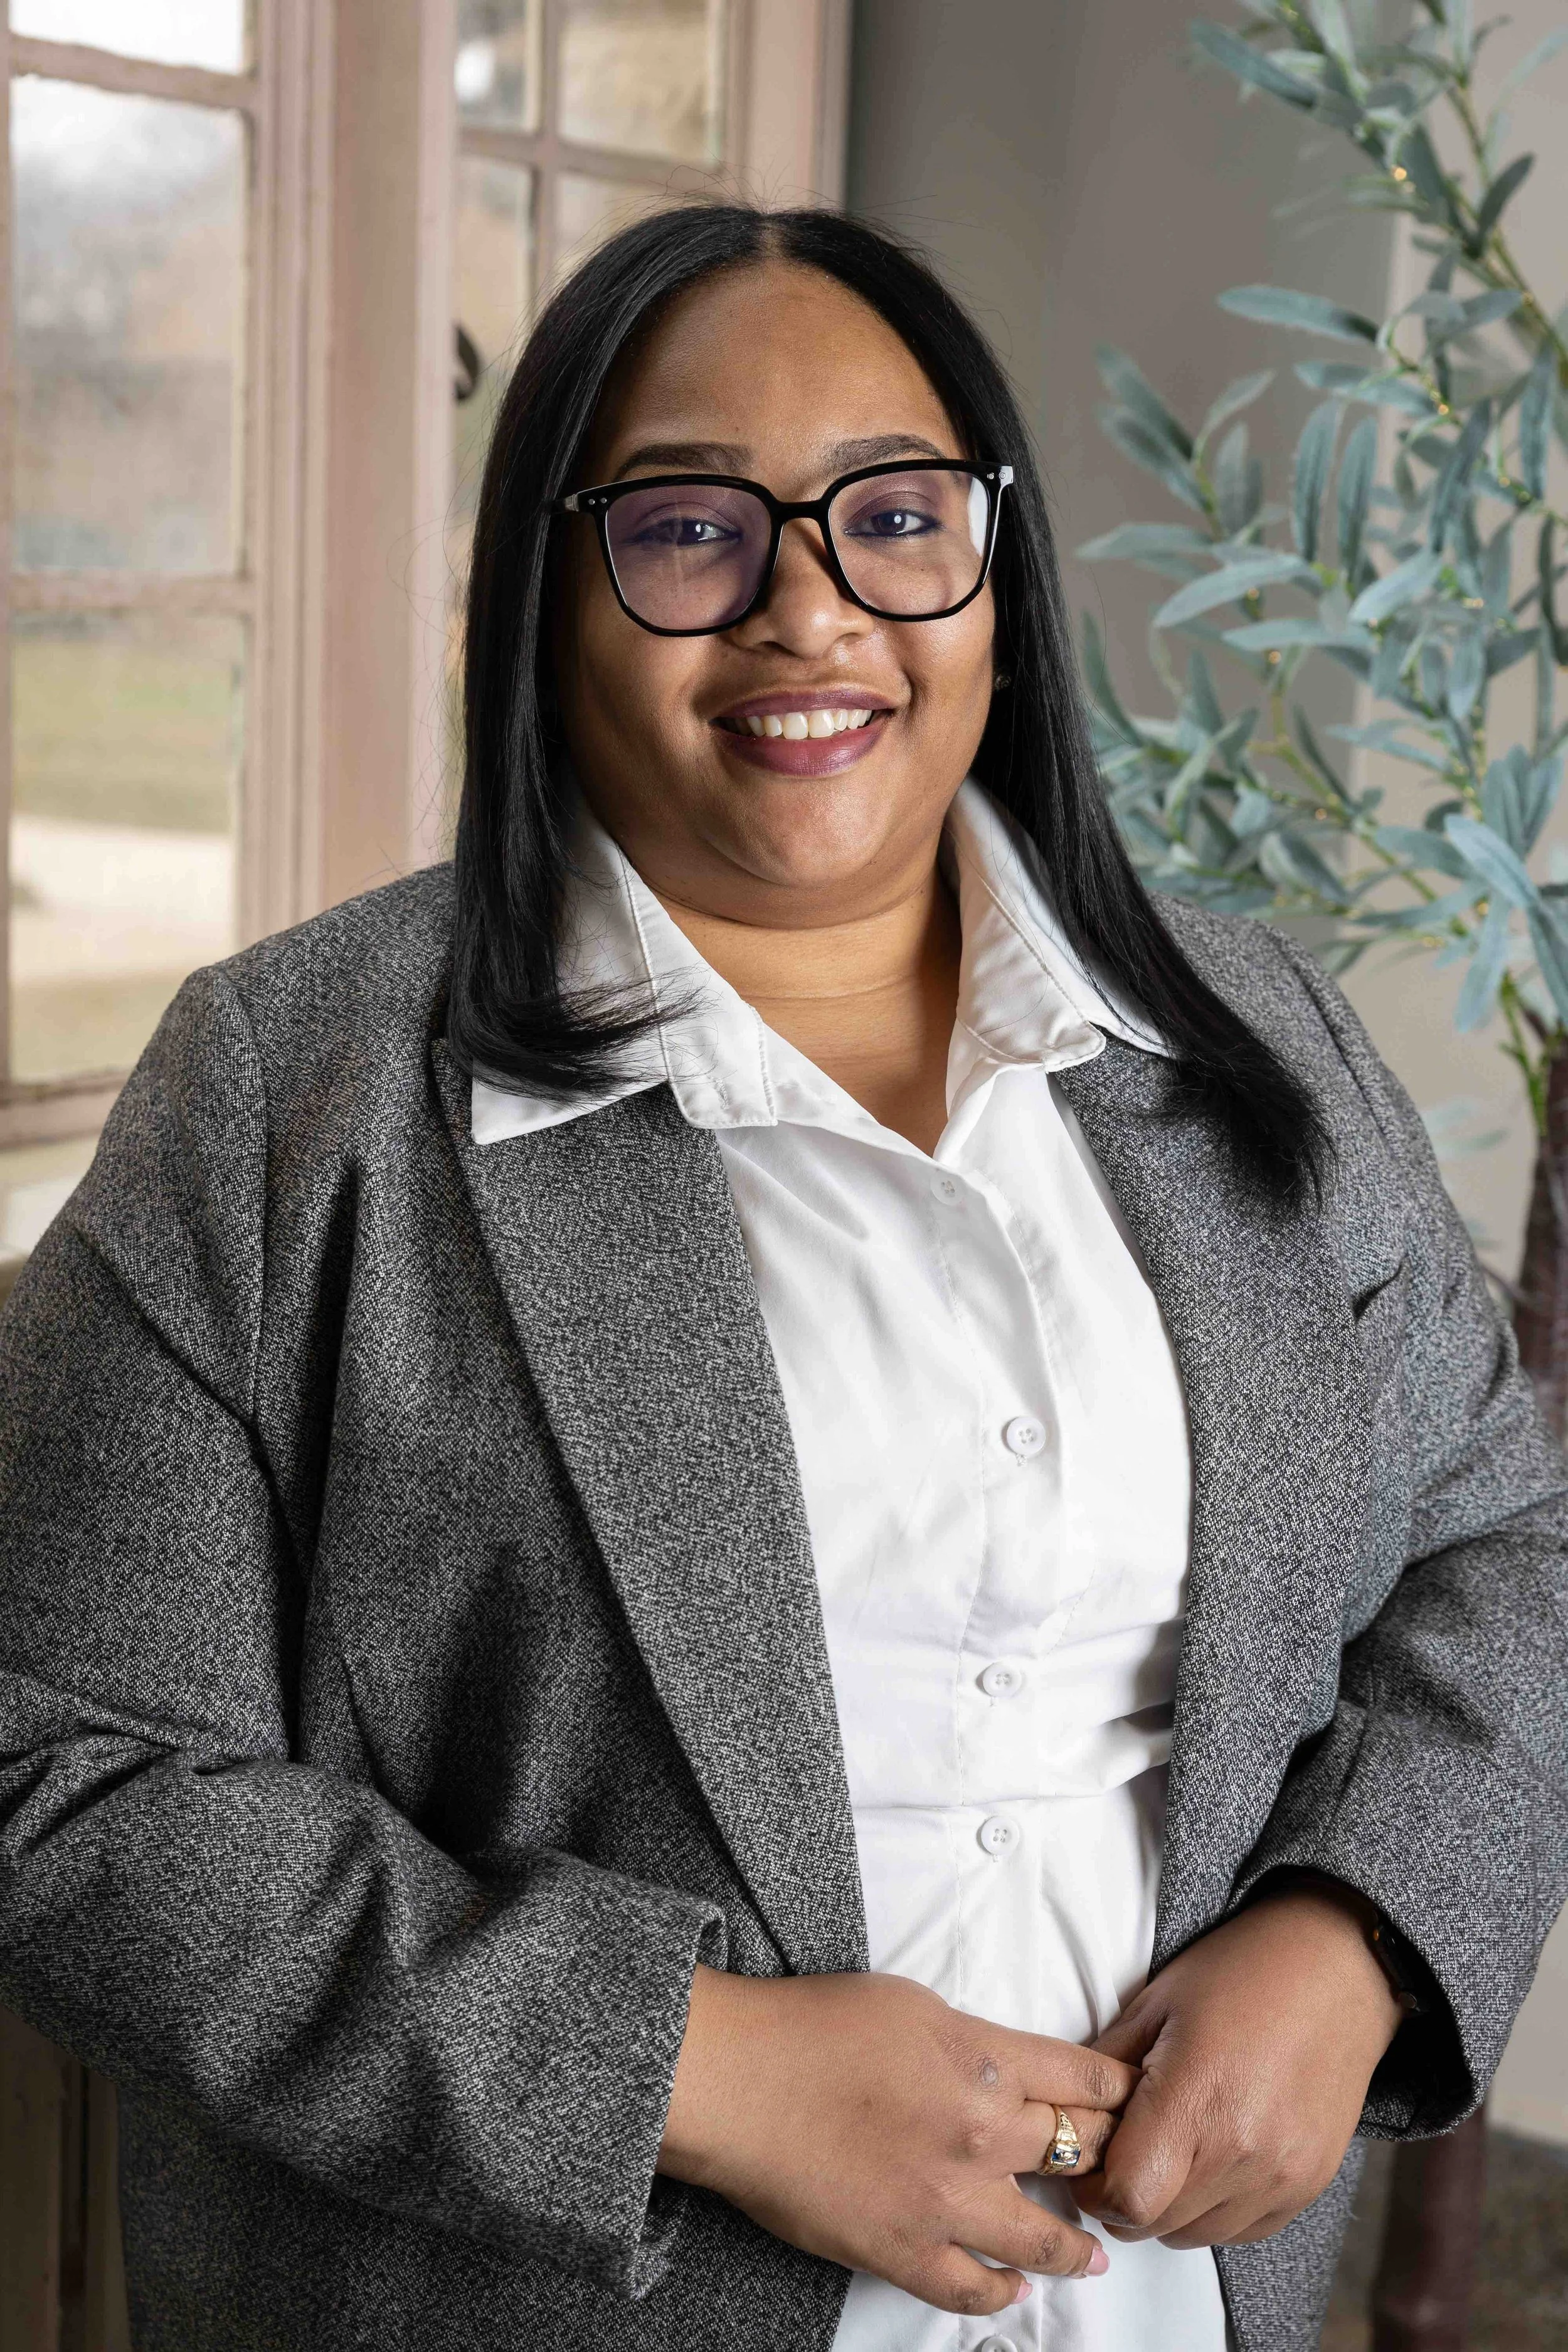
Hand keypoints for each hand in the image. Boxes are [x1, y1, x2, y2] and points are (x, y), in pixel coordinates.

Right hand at [658, 1964, 1137, 2316]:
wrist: (739, 2080)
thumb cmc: (812, 2027)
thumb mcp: (913, 2003)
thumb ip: (977, 2041)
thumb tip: (1007, 2067)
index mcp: (986, 2060)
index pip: (1087, 2079)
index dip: (1122, 2091)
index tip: (1140, 2101)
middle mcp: (982, 2134)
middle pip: (1080, 2152)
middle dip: (1109, 2159)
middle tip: (1128, 2171)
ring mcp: (947, 2202)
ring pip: (1044, 2239)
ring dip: (1078, 2246)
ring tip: (1097, 2252)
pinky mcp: (905, 2252)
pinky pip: (975, 2289)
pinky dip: (1004, 2292)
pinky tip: (1016, 2287)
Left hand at [1071, 1880, 1403, 2248]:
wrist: (1335, 1970)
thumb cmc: (1238, 1973)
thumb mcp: (1154, 2004)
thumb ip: (1103, 2071)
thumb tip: (1063, 2116)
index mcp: (1196, 2100)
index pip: (1127, 2198)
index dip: (1095, 2189)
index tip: (1089, 2161)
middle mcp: (1243, 2151)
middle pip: (1156, 2225)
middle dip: (1125, 2199)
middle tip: (1123, 2153)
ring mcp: (1281, 2175)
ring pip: (1198, 2236)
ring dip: (1170, 2210)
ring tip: (1169, 2152)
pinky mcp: (1308, 2185)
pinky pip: (1242, 2231)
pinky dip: (1215, 2210)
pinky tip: (1211, 2159)